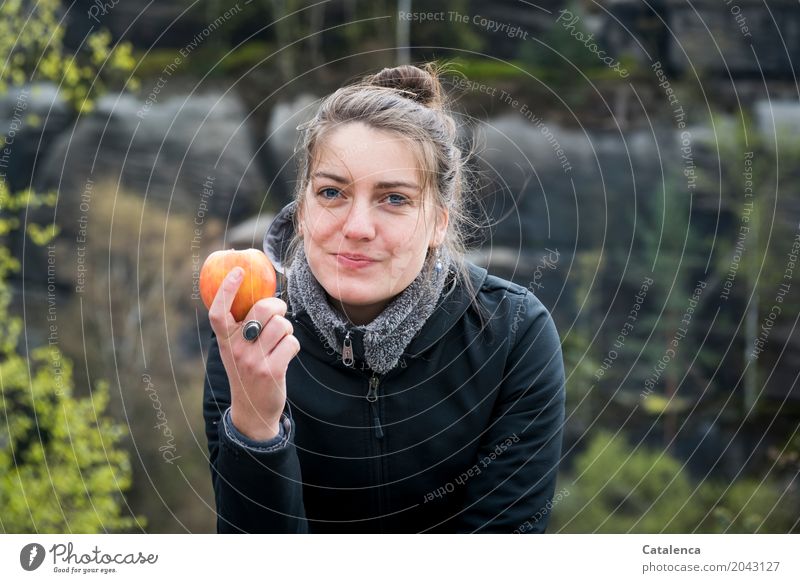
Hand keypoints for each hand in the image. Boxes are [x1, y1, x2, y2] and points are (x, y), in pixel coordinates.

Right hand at [208, 267, 300, 439]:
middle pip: (263, 309)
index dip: (227, 289)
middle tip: (280, 313)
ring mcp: (253, 360)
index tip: (238, 271)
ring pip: (282, 325)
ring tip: (281, 341)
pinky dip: (293, 346)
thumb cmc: (247, 373)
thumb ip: (240, 328)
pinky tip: (286, 355)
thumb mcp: (234, 351)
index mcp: (224, 341)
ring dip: (288, 330)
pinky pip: (292, 342)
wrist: (252, 412)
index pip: (218, 311)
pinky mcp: (272, 370)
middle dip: (278, 306)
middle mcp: (236, 349)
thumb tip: (262, 296)